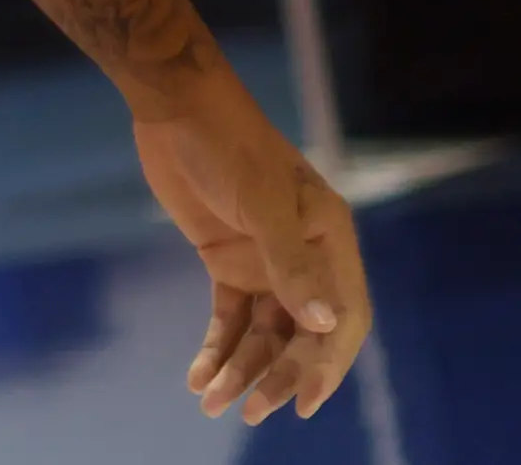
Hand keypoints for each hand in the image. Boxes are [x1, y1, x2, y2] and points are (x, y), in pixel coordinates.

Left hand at [132, 78, 367, 423]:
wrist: (176, 108)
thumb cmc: (229, 146)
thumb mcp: (262, 204)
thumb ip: (292, 265)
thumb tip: (326, 323)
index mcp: (331, 243)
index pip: (343, 319)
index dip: (329, 365)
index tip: (304, 403)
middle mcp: (305, 259)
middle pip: (301, 335)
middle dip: (277, 376)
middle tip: (249, 413)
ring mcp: (264, 262)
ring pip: (262, 333)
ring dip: (240, 369)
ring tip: (211, 403)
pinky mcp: (225, 259)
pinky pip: (227, 317)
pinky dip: (215, 348)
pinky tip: (197, 377)